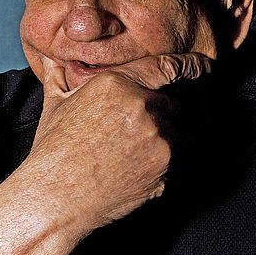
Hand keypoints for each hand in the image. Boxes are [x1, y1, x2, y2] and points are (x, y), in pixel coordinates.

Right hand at [25, 53, 211, 234]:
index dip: (191, 65)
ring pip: (184, 127)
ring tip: (156, 142)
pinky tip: (150, 161)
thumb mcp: (55, 104)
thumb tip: (51, 57)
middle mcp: (143, 105)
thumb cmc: (53, 151)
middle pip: (178, 100)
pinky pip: (180, 153)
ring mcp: (157, 136)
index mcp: (117, 83)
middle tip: (168, 116)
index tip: (204, 65)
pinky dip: (173, 153)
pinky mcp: (164, 165)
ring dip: (177, 131)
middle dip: (177, 107)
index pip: (167, 66)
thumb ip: (60, 75)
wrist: (55, 197)